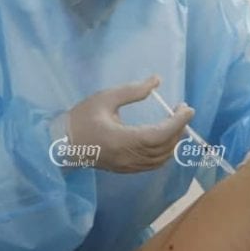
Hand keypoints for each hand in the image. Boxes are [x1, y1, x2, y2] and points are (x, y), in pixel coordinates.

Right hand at [62, 76, 193, 172]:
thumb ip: (133, 91)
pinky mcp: (126, 169)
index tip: (187, 108)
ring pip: (161, 159)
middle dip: (179, 128)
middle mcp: (128, 157)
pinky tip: (164, 137)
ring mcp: (127, 166)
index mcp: (123, 140)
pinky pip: (153, 164)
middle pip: (164, 147)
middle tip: (182, 110)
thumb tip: (156, 81)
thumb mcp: (105, 98)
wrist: (62, 144)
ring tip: (175, 122)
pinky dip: (164, 151)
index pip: (159, 135)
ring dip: (173, 141)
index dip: (177, 123)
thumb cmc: (81, 118)